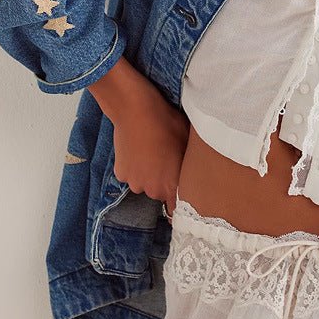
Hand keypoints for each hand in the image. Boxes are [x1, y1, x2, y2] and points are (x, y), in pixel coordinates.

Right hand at [88, 56, 189, 213]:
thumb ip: (191, 167)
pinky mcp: (120, 172)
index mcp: (171, 186)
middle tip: (168, 161)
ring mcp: (134, 182)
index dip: (181, 202)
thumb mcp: (188, 144)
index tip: (183, 193)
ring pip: (145, 184)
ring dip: (148, 175)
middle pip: (160, 194)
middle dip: (165, 182)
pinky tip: (139, 149)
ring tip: (152, 152)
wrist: (135, 109)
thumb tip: (198, 175)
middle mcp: (151, 190)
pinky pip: (131, 175)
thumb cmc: (167, 123)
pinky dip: (134, 167)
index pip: (177, 210)